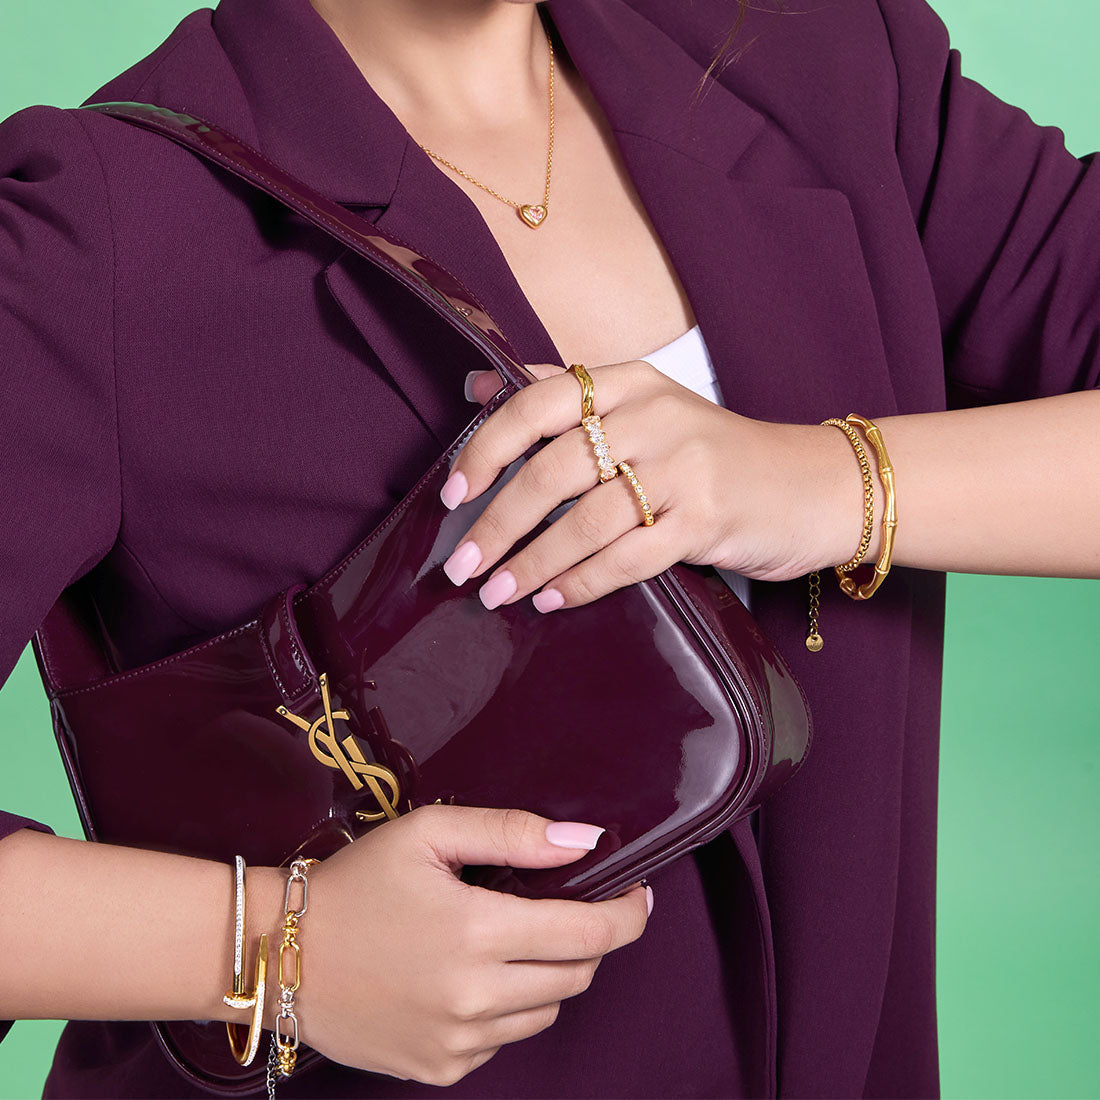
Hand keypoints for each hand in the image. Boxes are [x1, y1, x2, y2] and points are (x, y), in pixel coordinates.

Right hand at [297, 805, 650, 1085]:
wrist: (282, 954)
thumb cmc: (356, 883)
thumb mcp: (429, 834)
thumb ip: (512, 833)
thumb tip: (585, 842)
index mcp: (477, 933)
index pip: (590, 934)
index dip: (628, 914)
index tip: (637, 895)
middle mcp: (474, 998)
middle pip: (576, 974)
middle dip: (585, 938)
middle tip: (556, 906)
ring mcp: (457, 1042)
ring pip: (546, 1010)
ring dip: (546, 973)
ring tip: (503, 939)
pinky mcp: (439, 1069)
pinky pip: (504, 1040)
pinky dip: (507, 1009)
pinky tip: (467, 976)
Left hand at [442, 360, 861, 610]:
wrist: (813, 485)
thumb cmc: (715, 454)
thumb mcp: (646, 408)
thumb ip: (565, 396)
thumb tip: (478, 386)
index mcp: (630, 383)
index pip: (538, 401)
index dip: (487, 446)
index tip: (453, 491)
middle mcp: (654, 416)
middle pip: (554, 468)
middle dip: (498, 521)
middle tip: (463, 562)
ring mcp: (684, 468)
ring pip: (586, 519)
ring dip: (531, 561)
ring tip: (494, 591)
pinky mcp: (707, 519)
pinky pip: (627, 557)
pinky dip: (581, 582)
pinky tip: (550, 599)